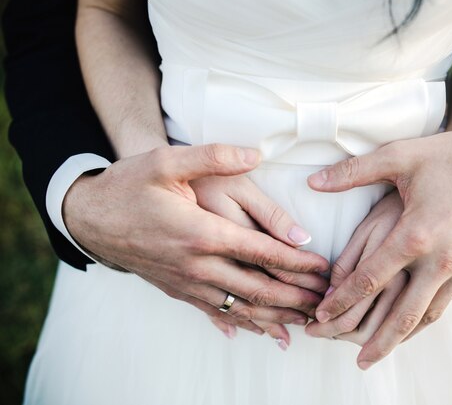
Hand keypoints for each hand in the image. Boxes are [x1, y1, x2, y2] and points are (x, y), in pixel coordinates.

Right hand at [64, 144, 328, 342]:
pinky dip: (242, 324)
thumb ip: (214, 157)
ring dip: (275, 317)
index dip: (298, 263)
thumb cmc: (129, 186)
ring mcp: (187, 283)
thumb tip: (256, 154)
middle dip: (296, 297)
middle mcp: (198, 265)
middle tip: (326, 302)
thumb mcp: (166, 161)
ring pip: (240, 308)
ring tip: (304, 322)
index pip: (263, 252)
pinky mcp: (178, 291)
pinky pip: (216, 313)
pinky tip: (256, 332)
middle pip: (258, 288)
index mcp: (202, 232)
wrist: (89, 217)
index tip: (324, 269)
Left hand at [308, 118, 451, 368]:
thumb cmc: (449, 155)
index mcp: (414, 234)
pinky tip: (413, 324)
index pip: (368, 279)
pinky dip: (425, 319)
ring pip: (428, 315)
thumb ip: (352, 173)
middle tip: (354, 360)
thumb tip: (312, 181)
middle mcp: (439, 259)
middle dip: (375, 341)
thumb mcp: (398, 156)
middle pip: (401, 314)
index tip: (320, 315)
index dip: (341, 301)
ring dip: (402, 337)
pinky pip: (447, 302)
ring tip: (379, 352)